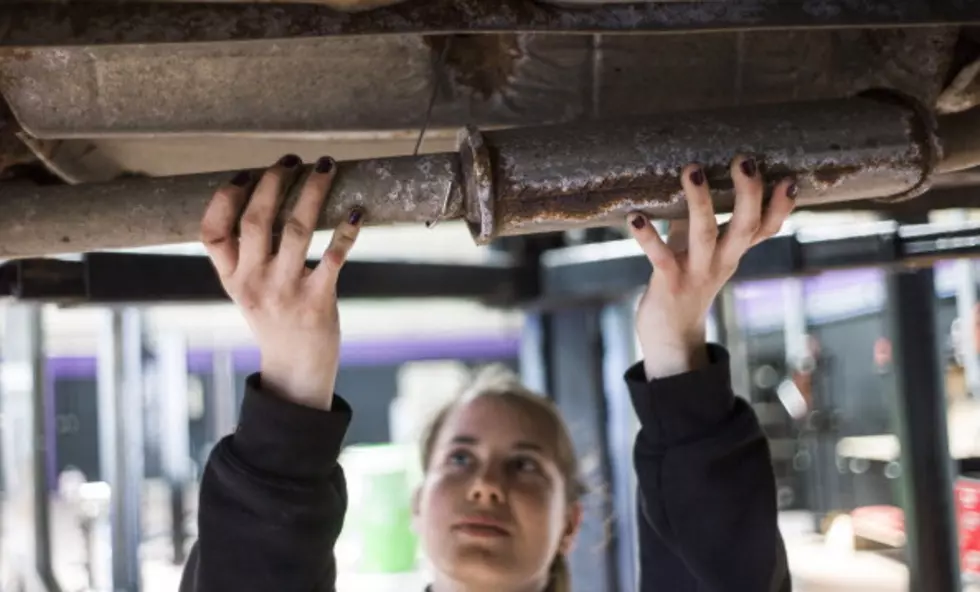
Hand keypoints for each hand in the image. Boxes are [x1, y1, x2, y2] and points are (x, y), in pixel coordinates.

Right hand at [201, 154, 362, 409]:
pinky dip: (345, 231)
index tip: (244, 173)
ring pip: (297, 229)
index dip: (224, 198)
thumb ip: (245, 254)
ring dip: (313, 192)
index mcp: (232, 278)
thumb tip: (260, 196)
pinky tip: (354, 211)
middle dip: (274, 181)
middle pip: (257, 220)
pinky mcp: (317, 301)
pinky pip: (333, 257)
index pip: (212, 232)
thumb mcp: (246, 290)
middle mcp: (254, 283)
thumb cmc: (275, 319)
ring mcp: (285, 292)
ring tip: (325, 165)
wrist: (296, 369)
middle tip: (291, 159)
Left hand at [628, 156, 795, 379]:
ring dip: (700, 202)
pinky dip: (648, 236)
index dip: (781, 207)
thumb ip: (700, 219)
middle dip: (748, 193)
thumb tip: (696, 175)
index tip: (790, 179)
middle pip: (745, 227)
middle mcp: (721, 262)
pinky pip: (659, 257)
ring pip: (704, 235)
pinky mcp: (669, 284)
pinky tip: (636, 217)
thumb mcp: (699, 249)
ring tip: (693, 170)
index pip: (766, 228)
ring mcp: (696, 274)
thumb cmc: (683, 281)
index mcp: (732, 253)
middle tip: (745, 160)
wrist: (670, 336)